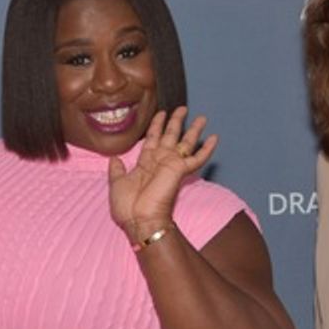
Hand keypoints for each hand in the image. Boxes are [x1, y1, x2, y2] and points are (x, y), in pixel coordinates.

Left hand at [108, 107, 217, 243]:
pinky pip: (197, 158)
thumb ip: (116, 170)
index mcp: (145, 162)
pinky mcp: (181, 170)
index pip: (153, 138)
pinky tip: (214, 138)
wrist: (140, 220)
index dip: (157, 125)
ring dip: (193, 130)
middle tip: (182, 108)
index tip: (161, 113)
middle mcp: (160, 160)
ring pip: (185, 142)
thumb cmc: (127, 206)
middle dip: (176, 121)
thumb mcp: (116, 184)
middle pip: (170, 135)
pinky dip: (206, 149)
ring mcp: (172, 165)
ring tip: (202, 117)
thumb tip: (113, 158)